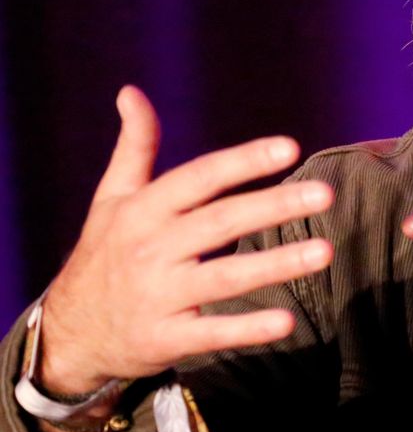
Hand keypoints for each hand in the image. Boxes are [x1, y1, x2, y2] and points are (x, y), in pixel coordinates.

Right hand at [38, 86, 333, 394]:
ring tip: (325, 251)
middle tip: (325, 194)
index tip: (290, 147)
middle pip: (221, 222)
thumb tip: (131, 92)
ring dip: (275, 265)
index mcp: (144, 210)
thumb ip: (135, 147)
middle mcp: (151, 249)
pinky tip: (287, 323)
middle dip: (274, 206)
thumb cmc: (105, 254)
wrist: (69, 334)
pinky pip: (212, 333)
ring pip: (224, 277)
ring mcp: (158, 297)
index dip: (243, 161)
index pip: (200, 178)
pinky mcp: (165, 340)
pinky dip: (248, 330)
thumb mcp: (111, 199)